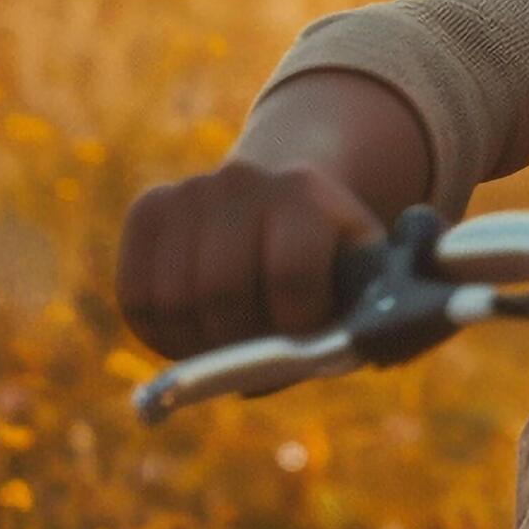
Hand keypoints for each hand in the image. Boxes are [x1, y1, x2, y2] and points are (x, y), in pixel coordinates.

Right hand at [117, 160, 382, 359]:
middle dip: (239, 341)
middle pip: (220, 292)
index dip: (297, 323)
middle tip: (258, 348)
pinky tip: (192, 333)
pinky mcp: (150, 209)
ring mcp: (191, 190)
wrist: (287, 206)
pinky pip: (135, 296)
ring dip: (197, 344)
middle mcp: (244, 180)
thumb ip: (392, 323)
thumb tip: (371, 344)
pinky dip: (159, 333)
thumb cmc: (336, 269)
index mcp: (307, 194)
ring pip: (172, 302)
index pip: (291, 274)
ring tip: (229, 343)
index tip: (307, 333)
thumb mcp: (377, 287)